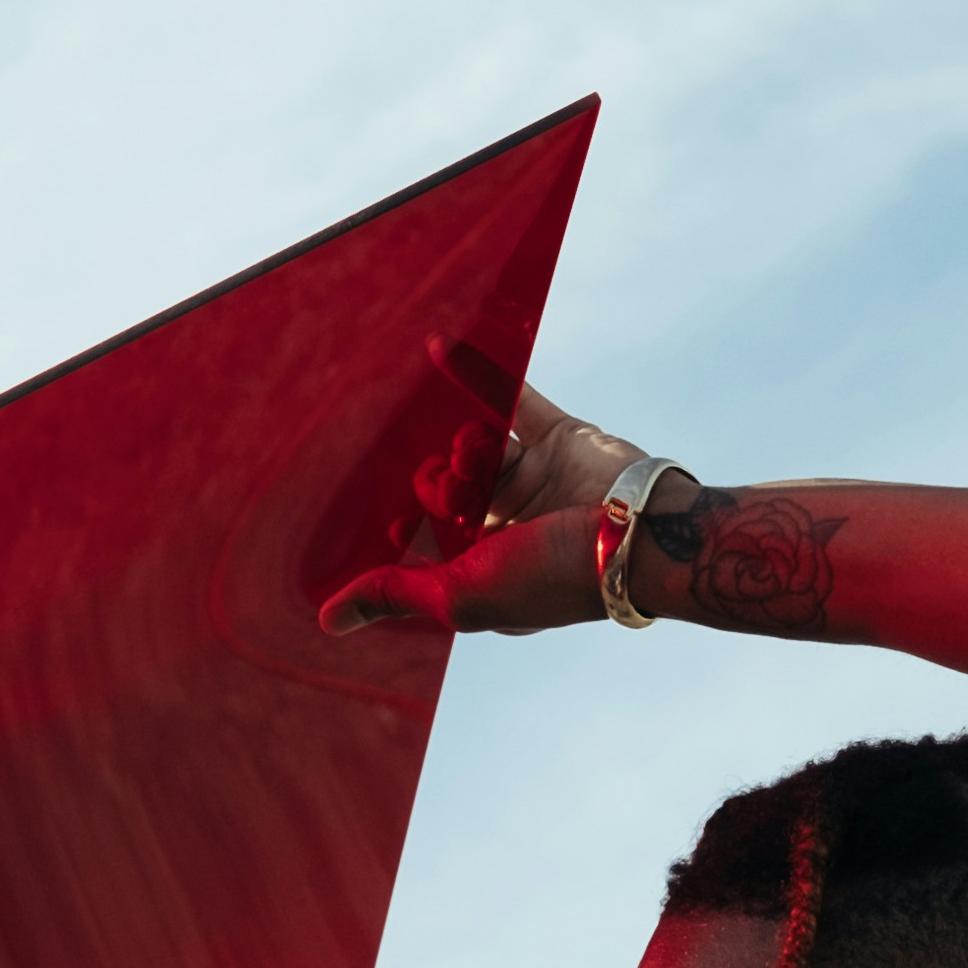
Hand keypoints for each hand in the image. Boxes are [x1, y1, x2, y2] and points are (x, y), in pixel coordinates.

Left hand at [321, 344, 659, 636]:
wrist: (640, 534)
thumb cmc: (551, 578)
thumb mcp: (459, 595)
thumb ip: (395, 594)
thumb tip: (328, 622)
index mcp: (488, 572)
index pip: (427, 545)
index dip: (404, 533)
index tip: (388, 527)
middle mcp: (508, 526)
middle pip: (447, 491)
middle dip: (440, 486)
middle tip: (450, 487)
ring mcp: (533, 478)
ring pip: (476, 446)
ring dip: (468, 446)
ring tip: (476, 455)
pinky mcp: (558, 436)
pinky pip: (511, 397)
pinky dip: (477, 372)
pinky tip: (439, 345)